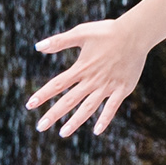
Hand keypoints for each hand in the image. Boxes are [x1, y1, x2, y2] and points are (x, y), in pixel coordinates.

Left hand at [29, 17, 152, 139]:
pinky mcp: (122, 89)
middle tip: (40, 126)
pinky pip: (112, 107)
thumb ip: (59, 41)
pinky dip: (105, 119)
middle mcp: (92, 80)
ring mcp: (108, 86)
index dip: (43, 95)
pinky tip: (97, 131)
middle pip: (70, 100)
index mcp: (81, 67)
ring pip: (88, 108)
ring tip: (62, 133)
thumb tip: (37, 47)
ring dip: (75, 121)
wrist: (135, 34)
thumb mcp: (81, 33)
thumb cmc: (107, 31)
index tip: (29, 105)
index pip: (58, 84)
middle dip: (54, 114)